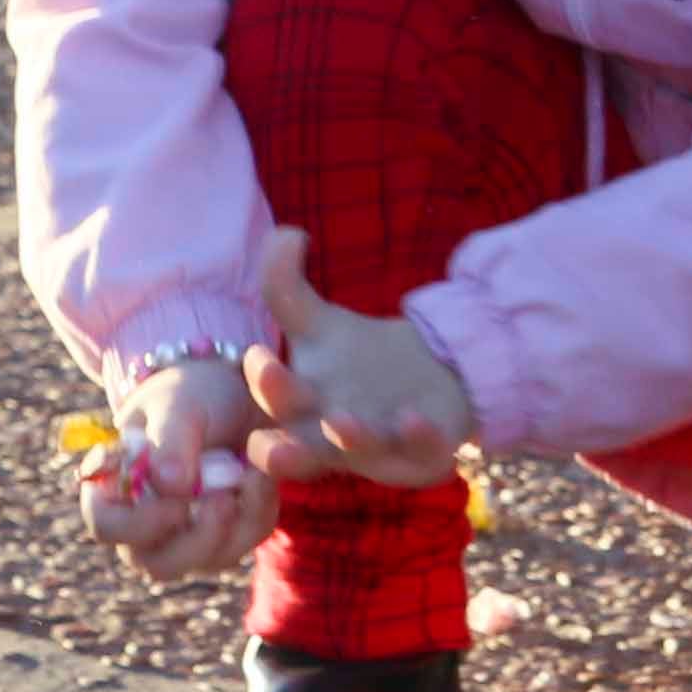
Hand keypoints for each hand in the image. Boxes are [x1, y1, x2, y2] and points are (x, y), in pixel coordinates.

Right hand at [78, 352, 273, 573]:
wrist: (230, 394)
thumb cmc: (188, 396)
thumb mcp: (178, 403)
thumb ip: (170, 439)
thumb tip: (169, 485)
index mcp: (114, 489)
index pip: (105, 526)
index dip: (136, 525)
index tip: (176, 502)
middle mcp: (145, 524)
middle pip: (157, 563)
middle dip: (195, 540)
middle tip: (222, 501)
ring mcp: (187, 536)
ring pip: (206, 561)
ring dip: (233, 525)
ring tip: (246, 475)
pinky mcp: (228, 536)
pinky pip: (245, 541)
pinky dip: (257, 512)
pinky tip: (259, 476)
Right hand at [241, 228, 477, 489]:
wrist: (432, 373)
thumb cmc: (360, 360)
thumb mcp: (318, 323)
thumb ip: (284, 284)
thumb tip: (284, 234)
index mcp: (301, 411)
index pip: (270, 410)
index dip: (261, 392)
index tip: (258, 354)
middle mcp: (332, 441)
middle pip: (299, 452)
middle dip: (281, 451)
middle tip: (270, 441)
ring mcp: (380, 450)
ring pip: (359, 457)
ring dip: (349, 441)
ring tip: (340, 421)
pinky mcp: (425, 453)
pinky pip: (423, 453)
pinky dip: (418, 438)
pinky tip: (413, 417)